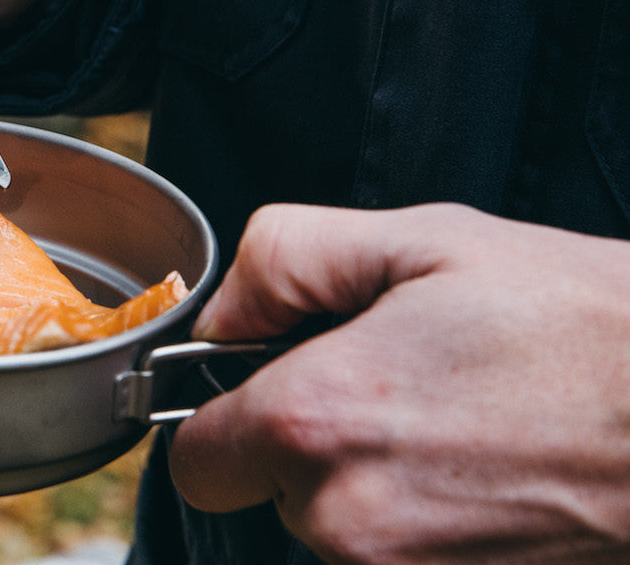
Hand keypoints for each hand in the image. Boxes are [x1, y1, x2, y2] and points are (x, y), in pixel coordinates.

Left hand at [170, 203, 629, 564]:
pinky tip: (481, 477)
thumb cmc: (581, 326)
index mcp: (315, 422)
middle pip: (269, 495)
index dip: (226, 415)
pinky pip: (395, 562)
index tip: (278, 385)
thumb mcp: (423, 243)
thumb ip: (285, 261)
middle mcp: (346, 521)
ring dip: (369, 489)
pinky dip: (423, 527)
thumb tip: (222, 313)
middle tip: (394, 388)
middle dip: (307, 446)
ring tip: (454, 427)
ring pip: (334, 534)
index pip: (195, 459)